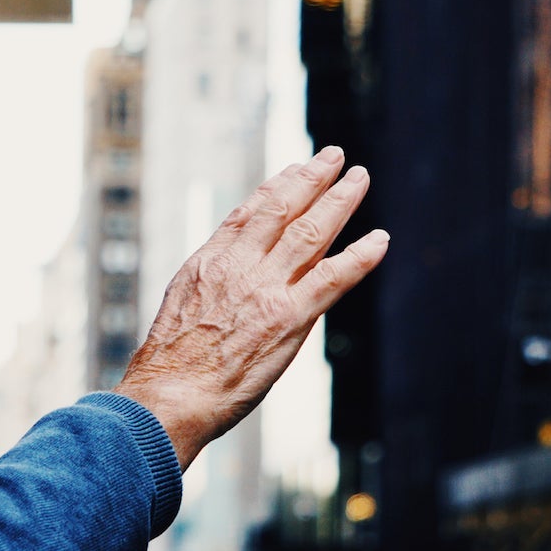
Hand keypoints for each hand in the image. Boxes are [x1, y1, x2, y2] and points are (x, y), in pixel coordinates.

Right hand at [115, 147, 387, 468]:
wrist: (170, 393)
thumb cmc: (169, 365)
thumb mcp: (180, 307)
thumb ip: (211, 287)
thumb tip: (226, 286)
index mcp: (210, 261)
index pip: (250, 212)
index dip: (277, 187)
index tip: (295, 171)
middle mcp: (241, 265)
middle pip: (284, 209)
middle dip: (312, 178)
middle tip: (334, 157)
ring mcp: (268, 289)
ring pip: (312, 232)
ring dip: (341, 201)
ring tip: (359, 178)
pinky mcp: (290, 318)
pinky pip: (334, 278)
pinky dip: (361, 256)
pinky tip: (380, 240)